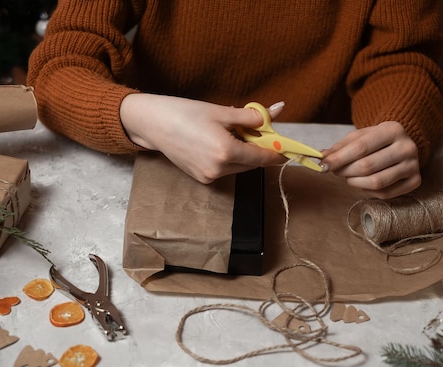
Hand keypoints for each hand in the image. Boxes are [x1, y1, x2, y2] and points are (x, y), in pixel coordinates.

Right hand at [120, 94, 285, 182]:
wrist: (153, 124)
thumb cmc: (185, 113)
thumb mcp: (221, 111)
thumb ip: (251, 117)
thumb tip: (275, 113)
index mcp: (226, 152)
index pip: (263, 157)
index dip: (278, 152)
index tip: (288, 149)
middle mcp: (219, 169)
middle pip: (253, 164)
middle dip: (260, 150)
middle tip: (262, 133)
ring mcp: (209, 177)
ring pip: (239, 167)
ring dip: (245, 154)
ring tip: (235, 134)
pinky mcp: (201, 178)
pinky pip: (225, 170)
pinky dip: (230, 158)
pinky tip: (221, 143)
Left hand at [320, 121, 420, 198]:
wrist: (402, 145)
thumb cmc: (376, 141)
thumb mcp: (359, 137)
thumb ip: (340, 147)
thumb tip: (321, 157)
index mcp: (393, 130)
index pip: (360, 147)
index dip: (339, 159)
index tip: (323, 165)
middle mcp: (407, 147)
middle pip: (367, 166)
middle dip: (345, 171)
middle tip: (336, 171)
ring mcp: (413, 166)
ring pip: (376, 182)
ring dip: (355, 182)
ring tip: (349, 177)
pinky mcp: (415, 181)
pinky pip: (385, 193)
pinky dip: (368, 191)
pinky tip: (364, 183)